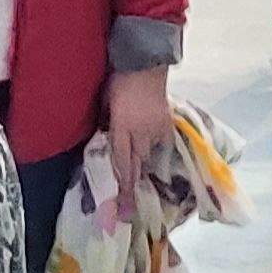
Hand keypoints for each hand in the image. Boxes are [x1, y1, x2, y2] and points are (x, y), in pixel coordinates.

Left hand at [102, 67, 175, 224]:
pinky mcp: (167, 124)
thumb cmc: (119, 81)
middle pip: (136, 163)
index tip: (121, 207)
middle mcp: (140, 133)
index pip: (121, 163)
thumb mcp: (105, 103)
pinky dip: (156, 149)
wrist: (146, 65)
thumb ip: (106, 124)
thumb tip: (105, 138)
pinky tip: (153, 152)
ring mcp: (155, 129)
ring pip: (148, 155)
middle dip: (131, 182)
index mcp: (122, 128)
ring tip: (139, 175)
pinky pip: (161, 144)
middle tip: (128, 203)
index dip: (122, 186)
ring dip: (142, 163)